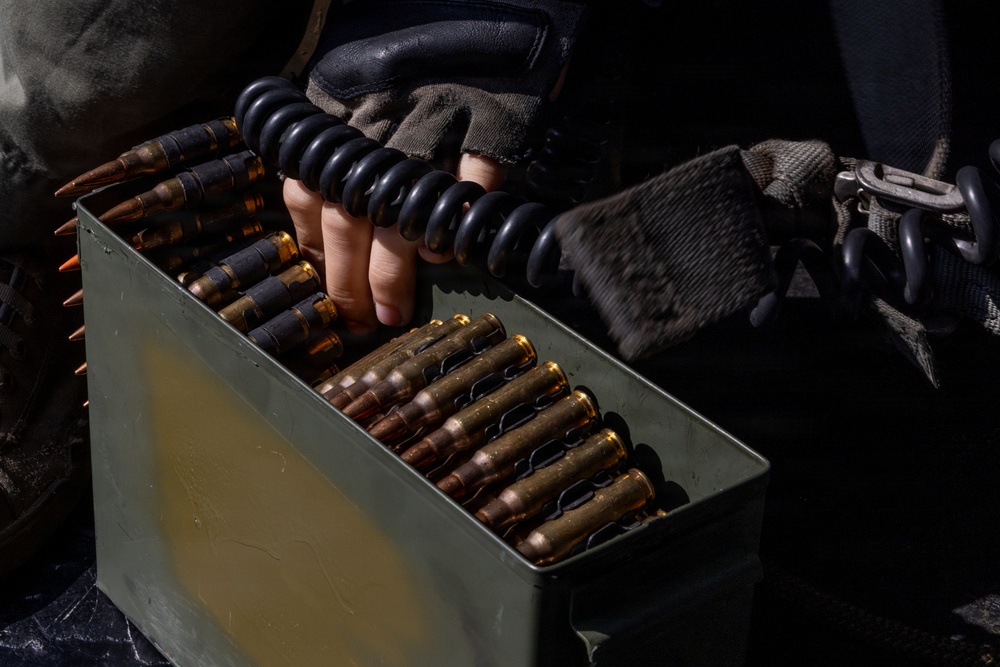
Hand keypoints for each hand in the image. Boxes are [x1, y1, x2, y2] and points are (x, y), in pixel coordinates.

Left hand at [280, 0, 583, 331]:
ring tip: (397, 309)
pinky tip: (453, 255)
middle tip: (361, 318)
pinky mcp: (489, 119)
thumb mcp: (355, 71)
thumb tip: (327, 203)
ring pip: (401, 215)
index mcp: (336, 105)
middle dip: (350, 280)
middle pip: (349, 217)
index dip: (316, 249)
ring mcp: (433, 120)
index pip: (310, 192)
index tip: (327, 284)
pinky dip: (459, 229)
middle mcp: (376, 118)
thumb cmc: (410, 32)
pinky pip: (471, 190)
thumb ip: (340, 129)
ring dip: (397, 273)